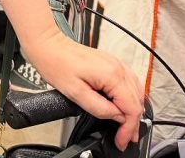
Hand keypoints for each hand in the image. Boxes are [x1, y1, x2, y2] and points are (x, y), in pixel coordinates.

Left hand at [23, 31, 143, 151]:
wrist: (48, 45)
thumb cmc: (56, 64)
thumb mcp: (76, 93)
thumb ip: (100, 108)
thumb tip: (117, 117)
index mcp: (111, 75)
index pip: (131, 108)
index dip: (129, 128)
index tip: (122, 140)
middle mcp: (117, 67)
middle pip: (136, 101)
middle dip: (133, 123)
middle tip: (125, 138)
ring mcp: (116, 63)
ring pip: (136, 91)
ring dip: (133, 110)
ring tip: (127, 127)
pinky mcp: (111, 62)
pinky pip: (129, 82)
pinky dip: (130, 97)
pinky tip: (125, 105)